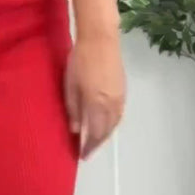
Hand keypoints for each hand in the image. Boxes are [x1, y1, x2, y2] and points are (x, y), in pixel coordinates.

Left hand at [63, 32, 124, 158]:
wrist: (101, 39)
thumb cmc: (80, 60)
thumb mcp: (70, 85)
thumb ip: (73, 109)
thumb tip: (75, 130)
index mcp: (96, 103)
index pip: (94, 133)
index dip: (89, 146)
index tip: (82, 155)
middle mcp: (111, 104)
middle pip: (106, 131)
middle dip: (97, 143)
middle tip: (88, 151)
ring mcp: (119, 97)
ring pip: (115, 123)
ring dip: (106, 134)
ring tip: (96, 140)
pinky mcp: (123, 90)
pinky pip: (119, 114)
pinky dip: (112, 124)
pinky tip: (106, 124)